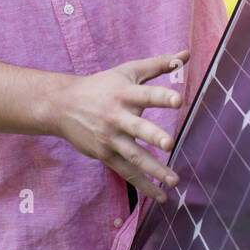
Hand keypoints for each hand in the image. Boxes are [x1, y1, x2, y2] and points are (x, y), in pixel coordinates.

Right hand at [45, 49, 189, 202]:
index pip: (146, 94)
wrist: (62, 105)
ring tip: (174, 180)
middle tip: (169, 143)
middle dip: (153, 136)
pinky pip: (126, 172)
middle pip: (137, 127)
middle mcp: (116, 116)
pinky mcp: (105, 154)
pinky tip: (160, 196)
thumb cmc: (102, 85)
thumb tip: (186, 54)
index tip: (178, 101)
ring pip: (133, 155)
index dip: (161, 97)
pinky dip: (143, 185)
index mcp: (124, 93)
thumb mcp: (128, 71)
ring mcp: (110, 137)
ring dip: (154, 169)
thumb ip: (159, 64)